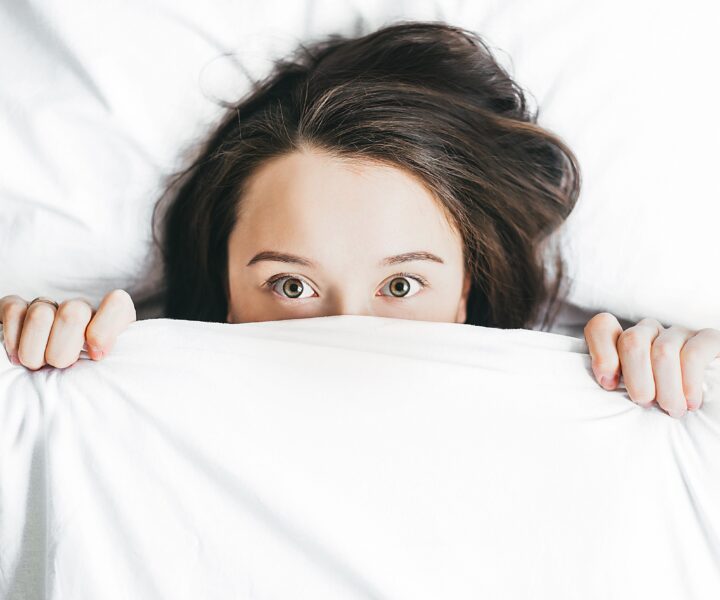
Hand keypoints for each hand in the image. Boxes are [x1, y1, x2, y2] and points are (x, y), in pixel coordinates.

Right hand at [0, 289, 135, 369]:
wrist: (53, 379)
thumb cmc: (87, 377)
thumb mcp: (108, 373)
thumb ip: (113, 362)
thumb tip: (97, 354)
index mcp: (111, 319)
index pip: (117, 303)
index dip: (105, 329)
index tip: (96, 356)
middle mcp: (81, 308)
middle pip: (73, 313)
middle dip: (63, 350)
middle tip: (61, 366)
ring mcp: (50, 306)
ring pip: (40, 314)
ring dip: (35, 351)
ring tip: (39, 365)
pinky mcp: (19, 309)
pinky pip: (13, 311)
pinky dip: (13, 338)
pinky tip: (17, 356)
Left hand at [584, 313, 719, 416]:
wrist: (707, 415)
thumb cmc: (662, 407)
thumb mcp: (633, 397)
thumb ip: (613, 385)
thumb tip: (604, 384)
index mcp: (625, 342)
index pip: (602, 326)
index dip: (602, 353)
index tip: (609, 385)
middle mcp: (650, 332)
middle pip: (632, 341)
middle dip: (636, 378)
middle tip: (646, 403)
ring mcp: (679, 334)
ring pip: (662, 351)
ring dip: (665, 388)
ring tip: (672, 410)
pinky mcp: (709, 339)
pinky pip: (693, 354)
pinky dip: (689, 382)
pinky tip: (691, 402)